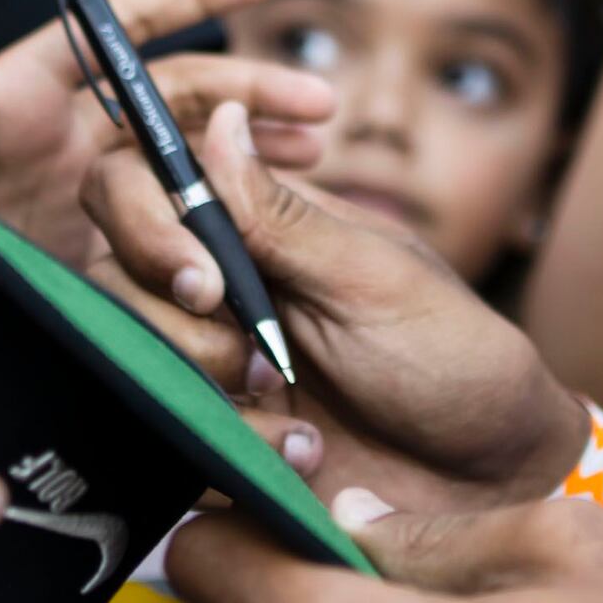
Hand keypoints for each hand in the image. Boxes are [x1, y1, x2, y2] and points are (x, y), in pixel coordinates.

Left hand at [0, 0, 331, 272]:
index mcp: (31, 84)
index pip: (126, 24)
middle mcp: (72, 134)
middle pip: (182, 97)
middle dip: (254, 95)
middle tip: (320, 112)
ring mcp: (88, 196)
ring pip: (188, 166)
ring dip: (250, 160)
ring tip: (312, 168)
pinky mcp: (92, 260)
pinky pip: (170, 241)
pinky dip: (219, 238)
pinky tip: (265, 248)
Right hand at [83, 103, 580, 501]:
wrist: (490, 483)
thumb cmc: (453, 359)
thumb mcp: (372, 278)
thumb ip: (280, 214)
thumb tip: (215, 120)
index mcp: (256, 226)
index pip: (146, 182)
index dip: (144, 213)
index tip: (201, 272)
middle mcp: (216, 286)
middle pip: (112, 268)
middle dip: (167, 311)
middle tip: (252, 351)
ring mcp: (207, 363)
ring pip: (123, 350)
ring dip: (198, 376)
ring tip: (285, 399)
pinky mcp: (213, 435)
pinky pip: (166, 431)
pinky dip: (230, 441)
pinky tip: (299, 453)